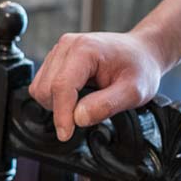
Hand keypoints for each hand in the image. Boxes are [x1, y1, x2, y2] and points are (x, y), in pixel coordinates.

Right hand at [29, 31, 164, 141]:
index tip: (66, 134)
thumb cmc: (139, 67)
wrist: (141, 52)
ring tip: (82, 103)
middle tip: (86, 114)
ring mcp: (59, 51)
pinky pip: (42, 84)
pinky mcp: (55, 59)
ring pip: (39, 87)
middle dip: (60, 109)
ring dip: (55, 104)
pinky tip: (74, 96)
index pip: (62, 86)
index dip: (62, 114)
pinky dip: (54, 97)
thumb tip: (78, 118)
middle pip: (45, 88)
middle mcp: (67, 46)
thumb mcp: (133, 92)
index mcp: (85, 49)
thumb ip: (106, 106)